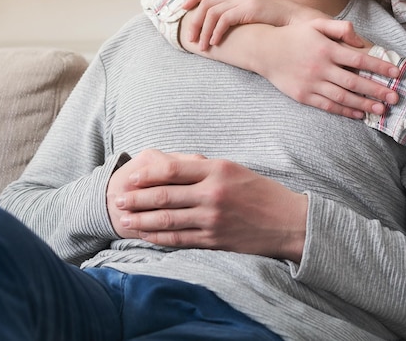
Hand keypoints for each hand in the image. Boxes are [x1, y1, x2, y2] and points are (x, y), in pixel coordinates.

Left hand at [106, 149, 307, 261]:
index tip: (130, 176)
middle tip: (118, 200)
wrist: (287, 221)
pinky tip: (145, 236)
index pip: (173, 169)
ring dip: (142, 220)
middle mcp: (213, 194)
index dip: (147, 174)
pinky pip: (179, 239)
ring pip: (168, 220)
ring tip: (124, 220)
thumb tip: (168, 164)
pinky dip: (158, 238)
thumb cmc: (259, 191)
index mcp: (218, 170)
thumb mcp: (233, 169)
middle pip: (165, 195)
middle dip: (137, 199)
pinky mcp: (214, 240)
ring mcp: (213, 219)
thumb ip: (202, 167)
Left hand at [181, 0, 323, 48]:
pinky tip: (215, 43)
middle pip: (206, 2)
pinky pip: (223, 19)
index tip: (183, 9)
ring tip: (202, 46)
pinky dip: (215, 32)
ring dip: (203, 31)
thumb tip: (224, 26)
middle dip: (194, 21)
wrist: (299, 21)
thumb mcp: (257, 14)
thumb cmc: (279, 23)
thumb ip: (241, 14)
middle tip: (190, 39)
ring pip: (212, 12)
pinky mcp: (249, 8)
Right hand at [254, 18, 399, 117]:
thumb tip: (360, 39)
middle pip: (355, 82)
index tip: (395, 74)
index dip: (380, 67)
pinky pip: (328, 106)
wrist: (264, 51)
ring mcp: (312, 83)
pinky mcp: (304, 95)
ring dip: (364, 105)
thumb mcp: (316, 24)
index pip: (360, 60)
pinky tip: (358, 114)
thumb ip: (340, 28)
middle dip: (377, 91)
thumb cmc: (294, 36)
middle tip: (395, 98)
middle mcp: (321, 68)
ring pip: (343, 97)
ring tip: (381, 110)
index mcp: (327, 49)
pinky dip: (344, 111)